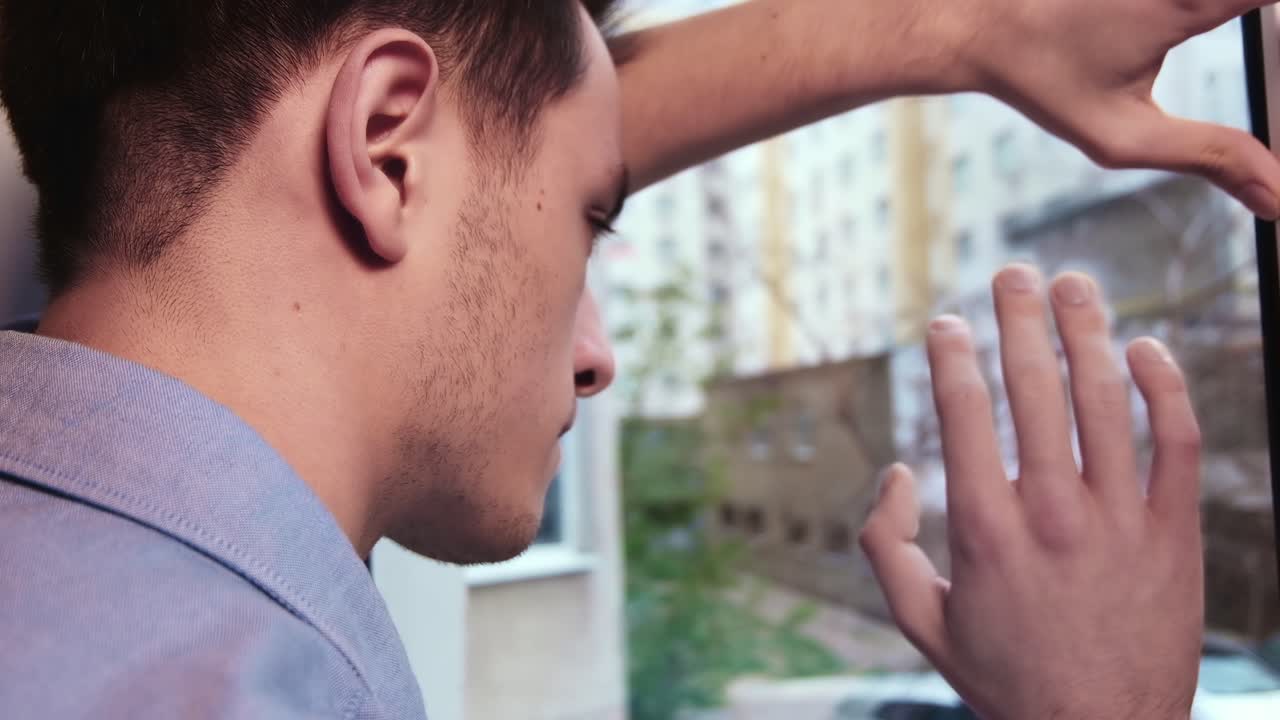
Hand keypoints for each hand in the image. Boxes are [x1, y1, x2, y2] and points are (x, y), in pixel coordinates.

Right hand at [860, 264, 1203, 719]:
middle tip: (1013, 273)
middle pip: (1035, 388)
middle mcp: (1052, 513)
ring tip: (1074, 283)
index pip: (965, 413)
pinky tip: (1146, 348)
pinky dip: (1165, 387)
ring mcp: (1120, 520)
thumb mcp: (920, 622)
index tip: (947, 323)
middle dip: (1019, 318)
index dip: (953, 355)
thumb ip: (887, 544)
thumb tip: (898, 471)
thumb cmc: (1005, 677)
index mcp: (985, 531)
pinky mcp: (1174, 532)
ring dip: (1087, 330)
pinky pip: (1179, 442)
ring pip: (1106, 399)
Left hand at [950, 0, 1279, 217]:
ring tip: (1186, 48)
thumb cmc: (1041, 76)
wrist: (981, 22)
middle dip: (1266, 14)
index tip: (1279, 62)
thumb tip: (1277, 198)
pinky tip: (1196, 24)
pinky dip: (1220, 5)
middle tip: (1268, 52)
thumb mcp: (1123, 136)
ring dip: (1246, 9)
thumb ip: (1209, 158)